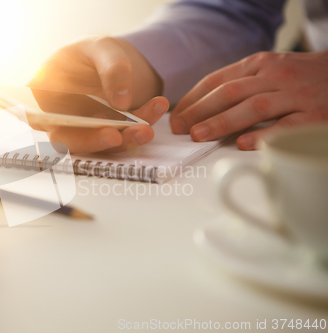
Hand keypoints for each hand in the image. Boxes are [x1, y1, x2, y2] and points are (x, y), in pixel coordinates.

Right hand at [27, 36, 167, 153]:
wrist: (112, 61)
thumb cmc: (93, 52)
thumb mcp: (102, 48)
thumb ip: (112, 69)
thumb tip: (121, 102)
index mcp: (43, 94)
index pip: (35, 116)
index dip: (45, 128)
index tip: (60, 127)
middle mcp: (59, 119)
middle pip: (69, 139)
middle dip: (94, 140)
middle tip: (116, 136)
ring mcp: (83, 130)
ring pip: (100, 143)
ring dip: (125, 138)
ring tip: (147, 127)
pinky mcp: (106, 134)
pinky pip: (123, 136)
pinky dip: (141, 126)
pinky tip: (158, 107)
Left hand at [170, 51, 327, 149]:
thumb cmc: (302, 77)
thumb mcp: (270, 70)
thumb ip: (242, 84)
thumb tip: (204, 108)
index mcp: (259, 64)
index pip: (217, 80)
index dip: (193, 99)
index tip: (176, 117)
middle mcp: (275, 76)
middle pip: (230, 92)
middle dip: (200, 111)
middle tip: (180, 129)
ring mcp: (296, 95)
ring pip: (253, 106)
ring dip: (222, 122)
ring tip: (199, 136)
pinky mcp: (315, 115)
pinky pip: (287, 125)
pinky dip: (264, 134)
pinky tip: (244, 144)